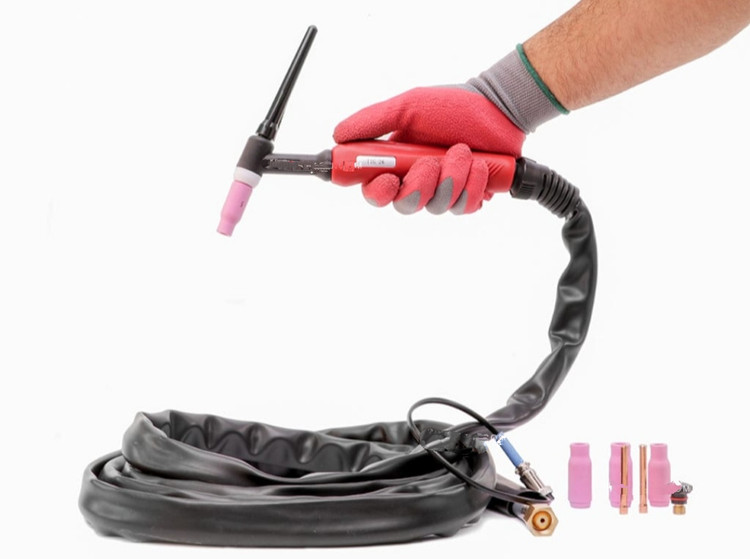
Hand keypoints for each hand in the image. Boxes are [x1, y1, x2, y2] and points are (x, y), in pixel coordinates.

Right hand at [333, 87, 523, 213]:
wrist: (498, 107)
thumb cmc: (453, 105)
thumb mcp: (407, 106)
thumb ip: (373, 121)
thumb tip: (337, 135)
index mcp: (397, 164)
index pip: (375, 191)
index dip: (377, 192)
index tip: (386, 180)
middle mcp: (418, 182)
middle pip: (405, 206)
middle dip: (419, 186)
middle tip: (431, 163)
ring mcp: (444, 192)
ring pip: (437, 206)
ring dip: (452, 178)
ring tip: (464, 151)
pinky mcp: (469, 196)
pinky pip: (464, 207)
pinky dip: (473, 185)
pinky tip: (479, 164)